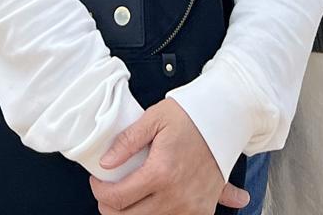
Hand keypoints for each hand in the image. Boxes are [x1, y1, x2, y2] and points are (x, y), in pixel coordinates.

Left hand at [91, 101, 247, 212]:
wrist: (225, 121)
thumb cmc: (190, 116)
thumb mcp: (154, 118)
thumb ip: (127, 141)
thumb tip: (105, 163)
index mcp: (161, 173)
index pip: (118, 197)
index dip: (100, 192)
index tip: (97, 182)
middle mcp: (176, 197)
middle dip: (110, 208)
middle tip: (107, 193)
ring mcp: (190, 209)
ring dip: (132, 214)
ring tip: (126, 199)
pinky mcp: (202, 212)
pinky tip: (151, 205)